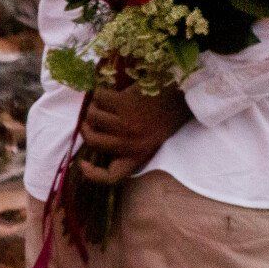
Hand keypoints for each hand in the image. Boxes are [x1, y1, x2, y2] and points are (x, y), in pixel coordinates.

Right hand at [76, 78, 192, 184]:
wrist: (185, 90)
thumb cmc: (168, 112)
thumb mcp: (153, 137)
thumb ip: (131, 144)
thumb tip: (99, 138)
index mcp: (140, 154)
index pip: (112, 177)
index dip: (93, 175)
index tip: (83, 164)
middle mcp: (131, 144)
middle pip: (94, 142)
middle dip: (87, 129)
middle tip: (89, 119)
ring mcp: (127, 124)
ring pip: (93, 118)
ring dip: (93, 108)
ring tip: (101, 102)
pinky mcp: (125, 104)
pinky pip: (99, 99)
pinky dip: (99, 93)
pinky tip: (107, 90)